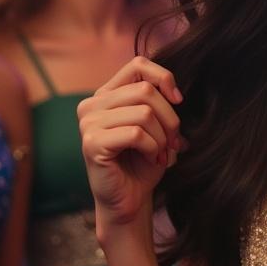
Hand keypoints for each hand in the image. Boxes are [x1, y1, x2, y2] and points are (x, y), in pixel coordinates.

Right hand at [78, 57, 182, 228]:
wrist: (130, 200)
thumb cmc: (144, 161)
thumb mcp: (155, 122)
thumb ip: (158, 99)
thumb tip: (175, 92)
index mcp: (106, 94)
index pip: (138, 64)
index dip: (164, 78)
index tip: (178, 100)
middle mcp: (91, 104)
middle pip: (145, 90)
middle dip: (169, 117)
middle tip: (174, 141)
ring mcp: (88, 123)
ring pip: (143, 112)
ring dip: (162, 136)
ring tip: (163, 152)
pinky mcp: (91, 143)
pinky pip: (136, 134)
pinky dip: (153, 148)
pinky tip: (152, 159)